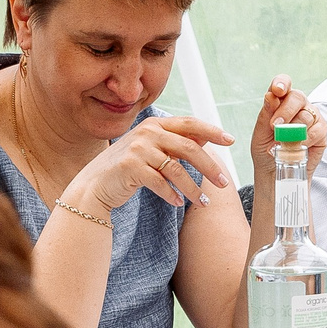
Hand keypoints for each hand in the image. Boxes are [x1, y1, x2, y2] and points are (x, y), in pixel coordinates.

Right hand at [64, 114, 233, 215]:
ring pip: (175, 169)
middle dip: (209, 166)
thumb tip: (206, 138)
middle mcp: (146, 132)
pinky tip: (179, 204)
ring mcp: (137, 149)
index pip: (189, 123)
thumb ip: (175, 143)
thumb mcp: (152, 150)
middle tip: (224, 183)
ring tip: (203, 203)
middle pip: (188, 147)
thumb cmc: (128, 167)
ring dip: (193, 188)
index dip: (212, 130)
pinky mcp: (129, 167)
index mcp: (155, 124)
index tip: (231, 140)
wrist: (95, 184)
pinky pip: (159, 183)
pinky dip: (171, 195)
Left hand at [249, 75, 326, 175]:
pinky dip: (304, 140)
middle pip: (297, 97)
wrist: (274, 172)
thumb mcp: (260, 132)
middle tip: (275, 127)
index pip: (284, 83)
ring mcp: (312, 117)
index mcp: (281, 100)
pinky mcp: (321, 131)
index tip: (277, 90)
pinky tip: (296, 148)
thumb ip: (266, 114)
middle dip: (285, 112)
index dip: (282, 83)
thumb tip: (271, 96)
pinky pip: (316, 131)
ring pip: (306, 116)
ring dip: (293, 131)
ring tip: (282, 145)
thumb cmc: (266, 149)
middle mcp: (298, 105)